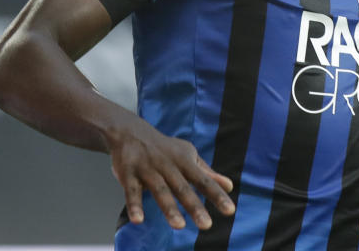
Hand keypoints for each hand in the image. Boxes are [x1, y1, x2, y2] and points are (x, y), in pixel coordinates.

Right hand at [107, 120, 234, 229]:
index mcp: (184, 161)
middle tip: (207, 225)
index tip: (230, 210)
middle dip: (194, 206)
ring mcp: (148, 169)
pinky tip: (138, 220)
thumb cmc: (165, 149)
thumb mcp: (187, 156)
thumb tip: (230, 186)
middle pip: (182, 188)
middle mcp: (168, 165)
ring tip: (179, 225)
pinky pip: (131, 191)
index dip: (217, 195)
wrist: (131, 132)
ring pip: (160, 190)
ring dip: (169, 208)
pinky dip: (134, 205)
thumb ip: (206, 173)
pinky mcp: (128, 174)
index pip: (203, 180)